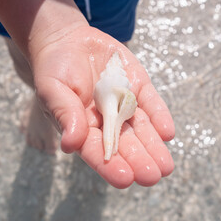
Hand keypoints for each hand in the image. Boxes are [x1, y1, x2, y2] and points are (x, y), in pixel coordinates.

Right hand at [31, 25, 174, 187]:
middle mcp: (107, 120)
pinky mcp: (137, 86)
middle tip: (152, 176)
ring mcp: (124, 103)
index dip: (110, 165)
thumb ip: (64, 114)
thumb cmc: (54, 68)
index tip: (125, 179)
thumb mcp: (53, 89)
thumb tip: (70, 145)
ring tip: (166, 167)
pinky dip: (159, 116)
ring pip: (141, 128)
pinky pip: (151, 103)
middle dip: (139, 160)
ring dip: (153, 146)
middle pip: (125, 144)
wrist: (68, 40)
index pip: (97, 150)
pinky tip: (167, 133)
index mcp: (84, 127)